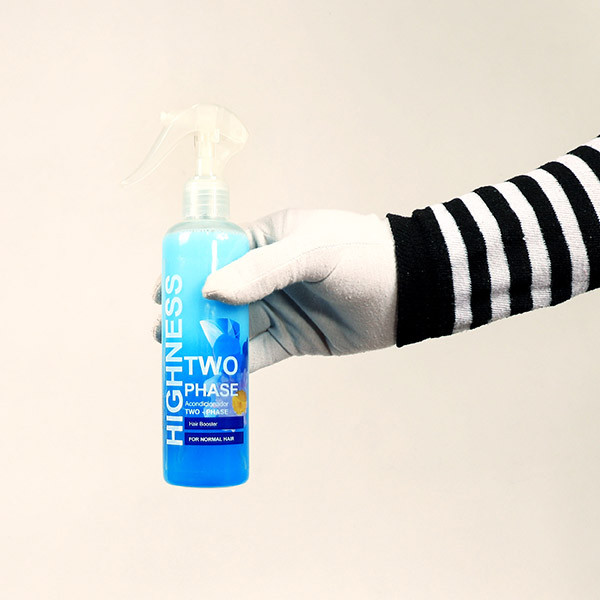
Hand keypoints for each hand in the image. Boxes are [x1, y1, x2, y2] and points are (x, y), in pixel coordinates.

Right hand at [154, 209, 396, 370]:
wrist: (408, 291)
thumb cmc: (360, 255)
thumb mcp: (311, 252)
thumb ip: (262, 269)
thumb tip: (210, 291)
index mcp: (266, 241)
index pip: (215, 255)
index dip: (186, 274)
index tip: (162, 294)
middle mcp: (267, 276)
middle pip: (218, 296)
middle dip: (190, 314)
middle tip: (164, 333)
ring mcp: (280, 309)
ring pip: (234, 328)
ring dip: (207, 343)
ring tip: (179, 358)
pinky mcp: (294, 339)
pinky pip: (258, 354)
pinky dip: (236, 366)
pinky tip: (214, 377)